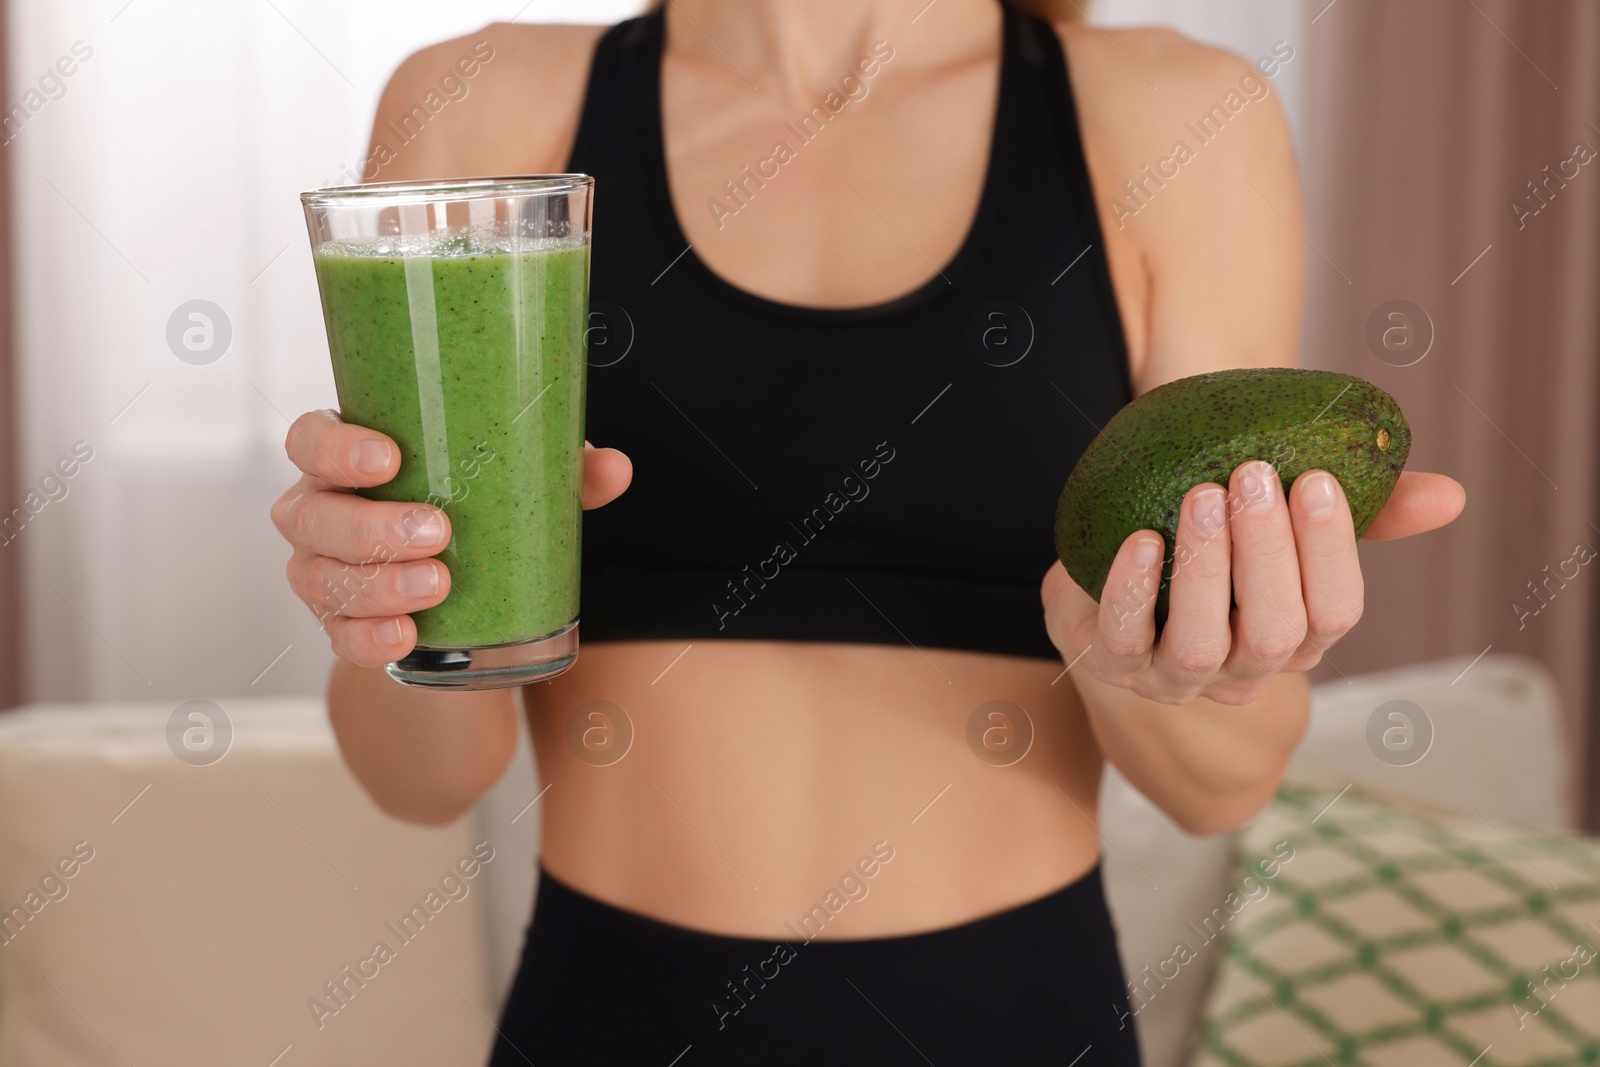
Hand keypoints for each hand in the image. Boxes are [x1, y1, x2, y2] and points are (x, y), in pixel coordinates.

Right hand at [270, 409, 631, 667]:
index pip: (311, 439)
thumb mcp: (514, 487)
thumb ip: (562, 473)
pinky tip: (405, 637)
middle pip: (310, 514)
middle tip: (437, 531)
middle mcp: (322, 510)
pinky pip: (338, 636)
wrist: (458, 601)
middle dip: (371, 525)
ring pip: (320, 576)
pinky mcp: (340, 624)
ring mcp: (322, 570)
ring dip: (378, 583)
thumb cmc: (474, 514)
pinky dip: (369, 638)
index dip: (336, 448)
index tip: (388, 459)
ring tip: (438, 585)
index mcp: (351, 459)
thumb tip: (615, 468)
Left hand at [1042, 466, 1464, 705]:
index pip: (1334, 613)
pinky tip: (1141, 538)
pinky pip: (1123, 639)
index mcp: (1295, 638)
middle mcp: (1240, 669)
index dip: (1330, 553)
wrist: (1108, 558)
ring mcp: (1172, 676)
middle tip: (1255, 477)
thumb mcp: (1280, 519)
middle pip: (1273, 632)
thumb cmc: (1213, 535)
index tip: (1316, 480)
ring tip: (1203, 495)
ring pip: (1200, 646)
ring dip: (1206, 569)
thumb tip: (1450, 495)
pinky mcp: (1109, 665)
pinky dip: (1133, 590)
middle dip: (1269, 555)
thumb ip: (1363, 508)